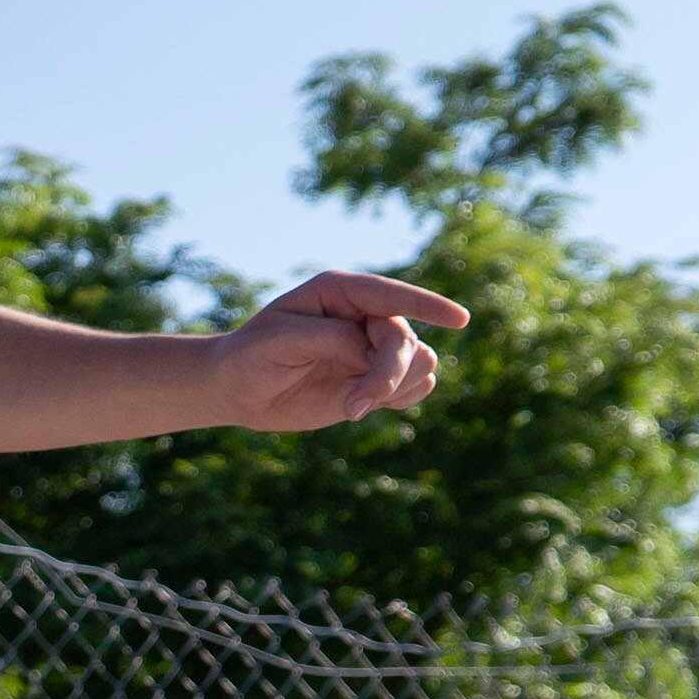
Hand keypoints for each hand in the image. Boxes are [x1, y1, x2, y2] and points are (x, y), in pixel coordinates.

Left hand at [211, 271, 467, 432]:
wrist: (238, 390)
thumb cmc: (251, 356)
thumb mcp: (281, 341)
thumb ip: (330, 339)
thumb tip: (371, 352)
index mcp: (339, 292)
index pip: (391, 295)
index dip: (427, 305)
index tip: (460, 320)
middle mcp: (363, 315)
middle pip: (404, 339)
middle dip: (387, 373)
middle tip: (355, 405)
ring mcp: (372, 347)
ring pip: (420, 362)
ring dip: (396, 388)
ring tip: (353, 405)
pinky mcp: (374, 379)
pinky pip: (416, 387)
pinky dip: (402, 398)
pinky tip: (364, 405)